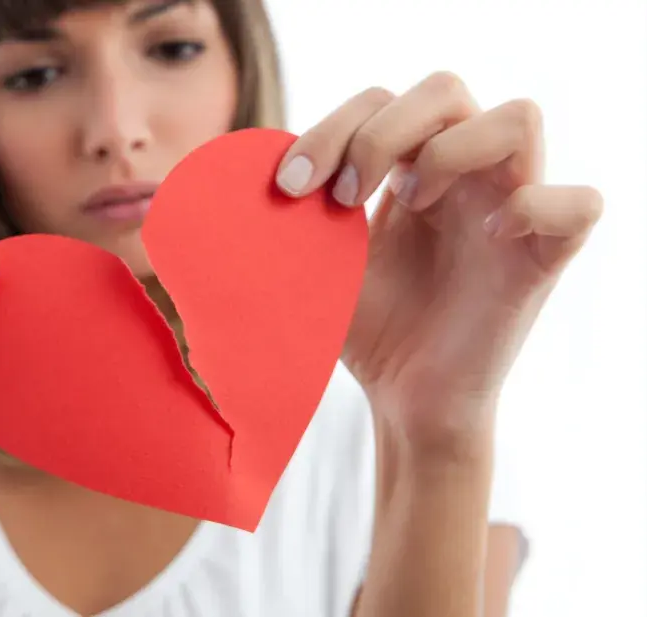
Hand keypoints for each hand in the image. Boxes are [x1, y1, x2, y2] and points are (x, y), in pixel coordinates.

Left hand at [276, 71, 602, 454]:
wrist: (401, 400)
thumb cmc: (365, 328)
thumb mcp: (316, 262)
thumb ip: (292, 215)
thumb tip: (235, 174)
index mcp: (410, 168)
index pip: (382, 100)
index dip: (334, 127)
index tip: (290, 186)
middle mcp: (464, 178)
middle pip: (445, 88)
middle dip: (380, 131)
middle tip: (342, 196)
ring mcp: (509, 211)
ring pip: (519, 118)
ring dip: (451, 151)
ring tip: (413, 206)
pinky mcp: (544, 258)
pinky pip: (577, 203)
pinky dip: (533, 209)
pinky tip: (489, 240)